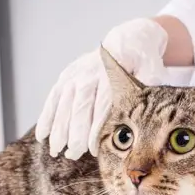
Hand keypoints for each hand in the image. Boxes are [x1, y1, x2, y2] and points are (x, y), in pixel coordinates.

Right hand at [35, 18, 168, 158]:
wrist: (129, 40)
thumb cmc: (143, 63)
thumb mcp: (152, 72)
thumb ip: (148, 91)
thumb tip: (145, 111)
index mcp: (111, 73)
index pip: (101, 105)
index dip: (95, 128)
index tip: (92, 149)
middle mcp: (89, 72)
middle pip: (79, 106)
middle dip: (74, 132)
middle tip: (72, 154)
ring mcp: (75, 73)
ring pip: (63, 104)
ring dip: (58, 128)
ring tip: (55, 151)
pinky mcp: (66, 75)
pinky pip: (53, 98)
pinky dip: (47, 116)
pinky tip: (43, 136)